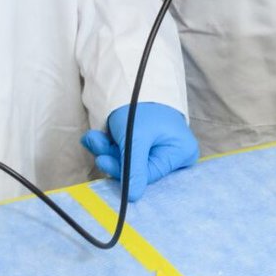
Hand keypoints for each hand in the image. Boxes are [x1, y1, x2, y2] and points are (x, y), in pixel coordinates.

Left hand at [81, 102, 197, 190]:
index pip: (150, 174)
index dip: (125, 171)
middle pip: (139, 169)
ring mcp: (160, 147)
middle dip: (113, 157)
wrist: (132, 76)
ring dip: (107, 150)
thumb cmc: (140, 105)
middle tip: (95, 144)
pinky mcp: (145, 142)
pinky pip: (126, 152)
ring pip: (129, 161)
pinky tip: (97, 136)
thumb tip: (133, 198)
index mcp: (182, 153)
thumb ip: (134, 169)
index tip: (104, 160)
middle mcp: (174, 153)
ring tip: (93, 137)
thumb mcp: (135, 137)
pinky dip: (109, 144)